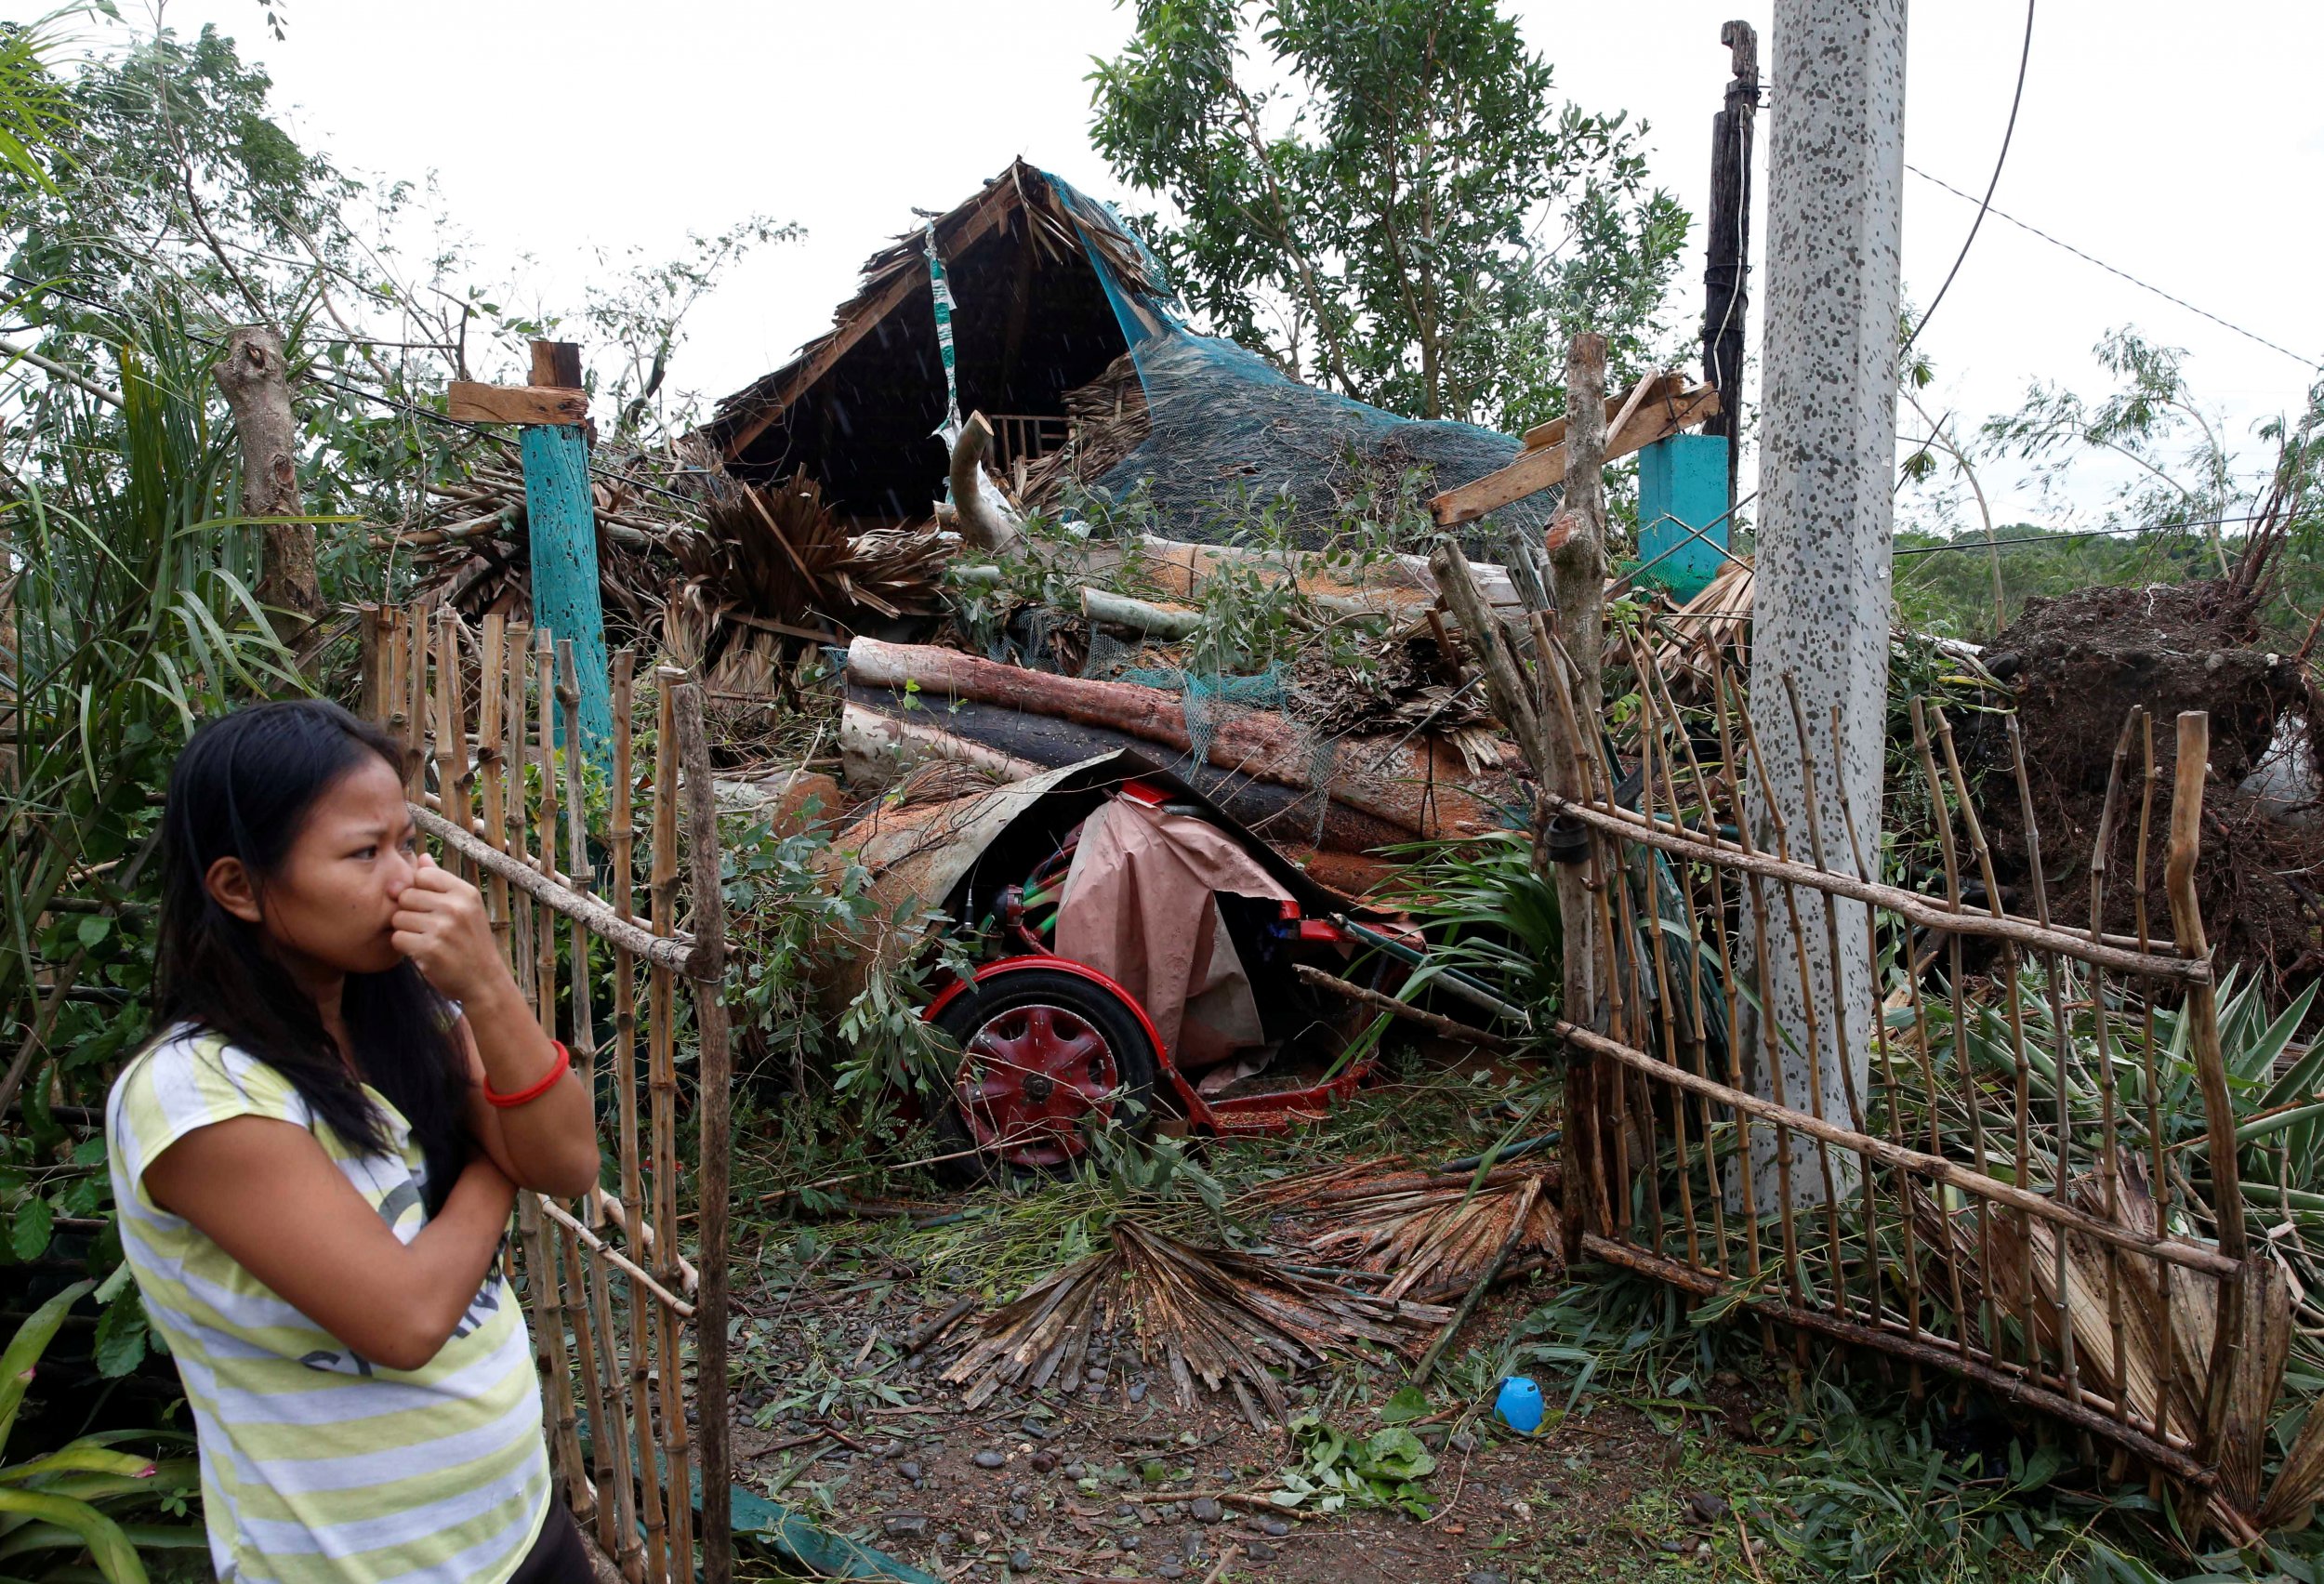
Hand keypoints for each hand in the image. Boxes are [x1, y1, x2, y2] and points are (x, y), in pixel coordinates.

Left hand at [390, 853, 503, 1003]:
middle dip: (409, 911)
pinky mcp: (429, 949)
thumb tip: (421, 856)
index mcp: (465, 892)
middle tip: (426, 926)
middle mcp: (455, 907)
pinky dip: (404, 947)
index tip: (428, 905)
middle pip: (406, 895)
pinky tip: (420, 952)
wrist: (484, 980)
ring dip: (406, 930)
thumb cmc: (472, 942)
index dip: (418, 889)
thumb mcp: (466, 907)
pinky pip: (397, 938)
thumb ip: (441, 881)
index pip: (422, 875)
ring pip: (399, 917)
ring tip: (425, 939)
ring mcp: (442, 928)